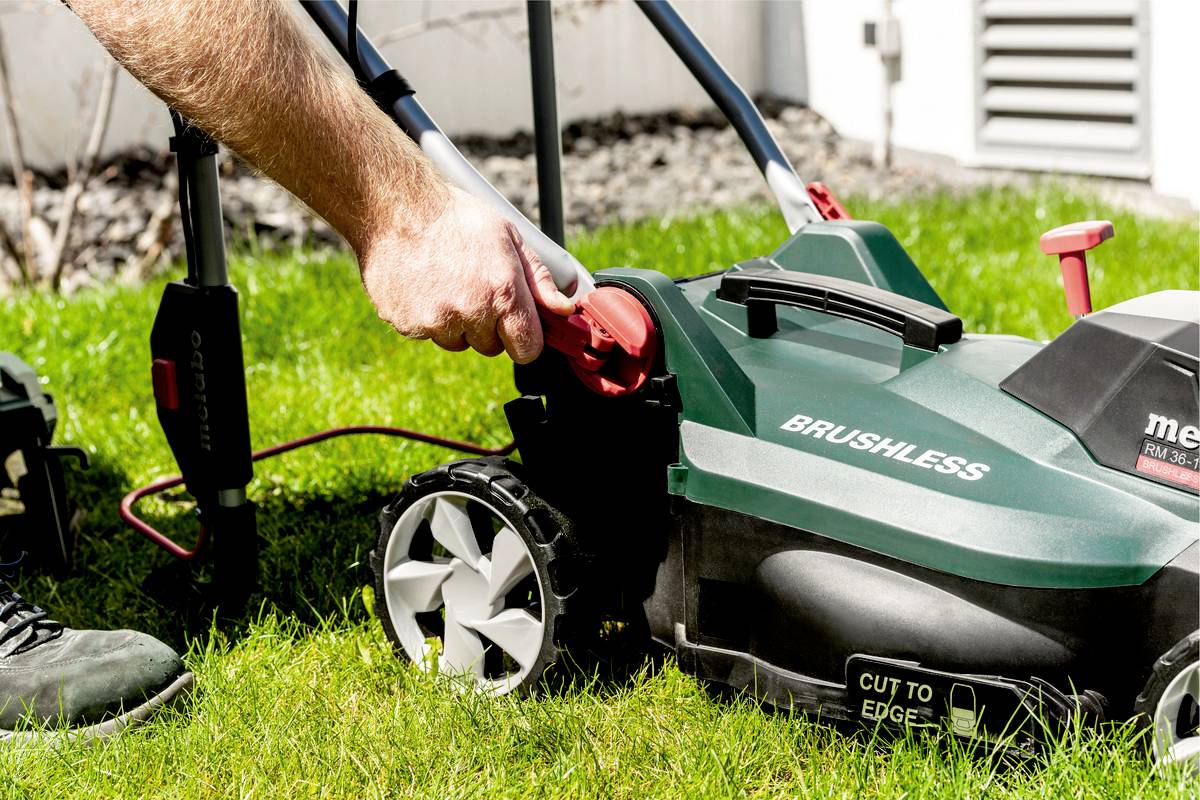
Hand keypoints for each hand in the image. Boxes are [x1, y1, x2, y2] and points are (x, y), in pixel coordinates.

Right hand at [358, 187, 574, 362]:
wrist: (395, 207)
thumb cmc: (456, 217)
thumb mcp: (509, 237)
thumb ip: (539, 279)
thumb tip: (563, 308)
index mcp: (502, 292)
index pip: (527, 349)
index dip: (525, 339)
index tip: (519, 329)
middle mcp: (471, 311)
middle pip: (492, 347)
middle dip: (489, 326)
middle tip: (475, 288)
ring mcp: (436, 320)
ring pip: (458, 342)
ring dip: (456, 323)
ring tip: (446, 282)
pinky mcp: (407, 324)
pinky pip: (426, 334)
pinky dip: (426, 316)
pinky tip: (424, 285)